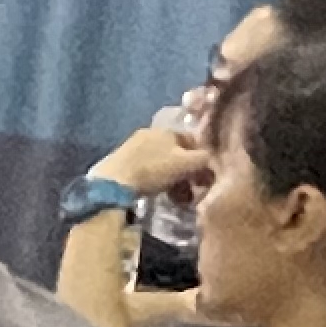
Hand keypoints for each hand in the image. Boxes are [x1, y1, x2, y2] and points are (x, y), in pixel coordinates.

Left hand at [95, 123, 210, 196]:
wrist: (113, 182)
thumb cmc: (153, 170)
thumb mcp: (185, 164)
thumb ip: (204, 160)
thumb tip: (212, 161)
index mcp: (168, 130)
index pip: (193, 140)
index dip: (201, 159)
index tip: (204, 178)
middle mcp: (151, 132)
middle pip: (177, 153)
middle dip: (186, 172)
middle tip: (190, 192)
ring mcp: (135, 145)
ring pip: (162, 162)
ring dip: (172, 178)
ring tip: (175, 196)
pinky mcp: (123, 159)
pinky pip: (147, 169)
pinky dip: (156, 180)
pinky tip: (156, 192)